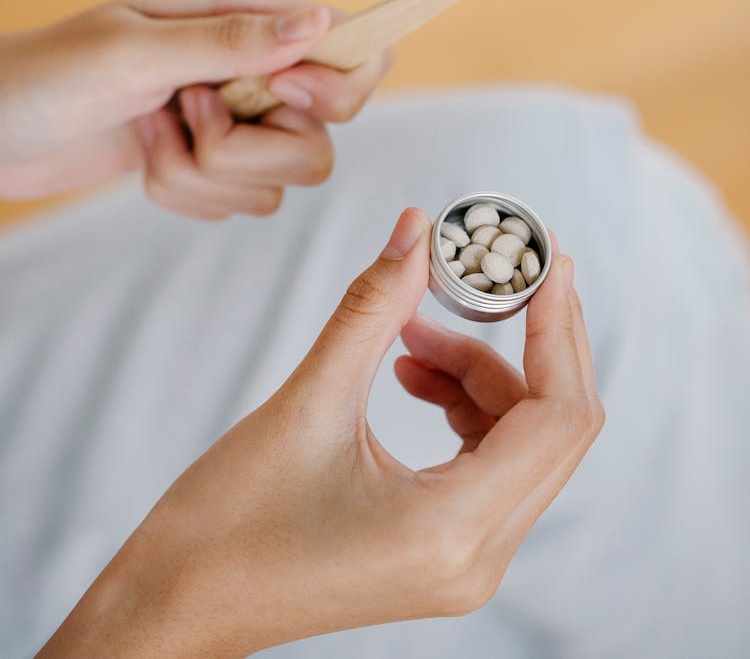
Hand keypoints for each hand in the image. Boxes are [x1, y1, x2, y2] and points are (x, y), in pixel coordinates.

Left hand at [0, 0, 392, 216]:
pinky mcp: (208, 162)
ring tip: (152, 133)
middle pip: (321, 136)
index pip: (348, 49)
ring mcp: (232, 120)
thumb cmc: (47, 74)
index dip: (334, 86)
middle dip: (251, 150)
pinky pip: (237, 202)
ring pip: (278, 181)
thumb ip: (231, 42)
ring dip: (203, 174)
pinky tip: (144, 155)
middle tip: (189, 113)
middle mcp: (250, 67)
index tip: (279, 96)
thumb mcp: (135, 50)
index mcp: (242, 15)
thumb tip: (322, 22)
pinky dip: (186, 193)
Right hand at [38, 211, 603, 657]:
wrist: (177, 605)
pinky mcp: (439, 550)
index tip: (546, 261)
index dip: (559, 329)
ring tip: (409, 331)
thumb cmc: (226, 527)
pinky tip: (405, 368)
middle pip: (553, 429)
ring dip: (477, 370)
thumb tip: (416, 232)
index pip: (557, 418)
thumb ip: (373, 309)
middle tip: (496, 273)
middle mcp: (475, 558)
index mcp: (452, 530)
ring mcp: (461, 562)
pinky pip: (484, 461)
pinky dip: (461, 403)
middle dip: (529, 339)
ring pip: (517, 441)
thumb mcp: (307, 403)